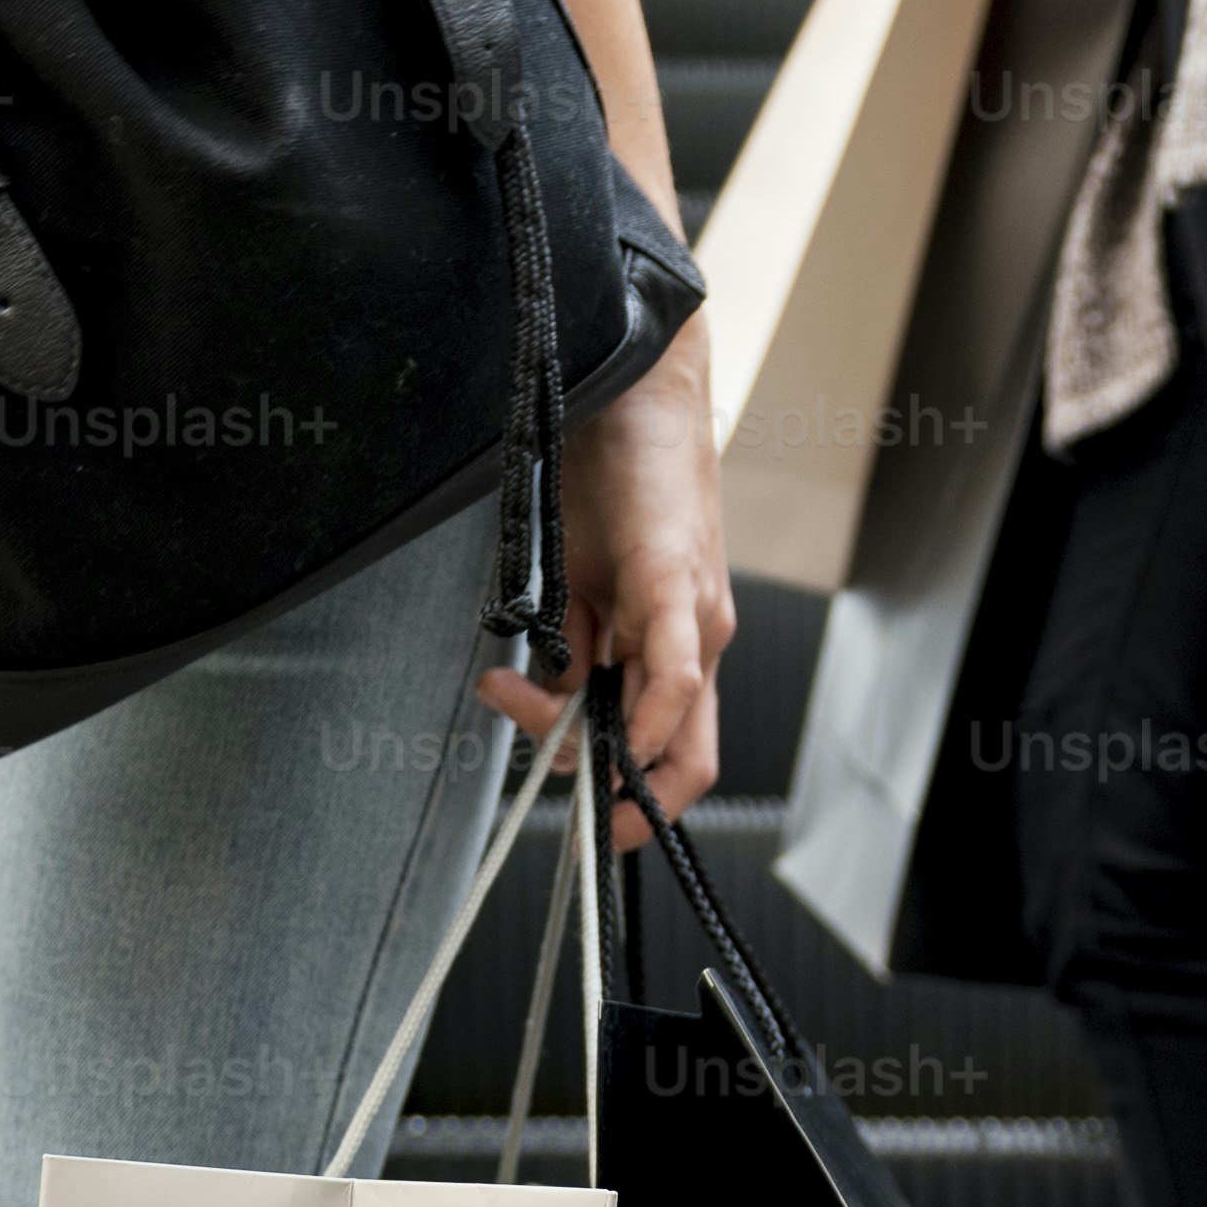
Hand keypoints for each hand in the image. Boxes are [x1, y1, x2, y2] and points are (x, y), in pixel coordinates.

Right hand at [475, 332, 729, 846]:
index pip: (675, 753)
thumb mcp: (581, 577)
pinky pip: (672, 672)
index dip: (638, 807)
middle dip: (597, 781)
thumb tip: (554, 693)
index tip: (582, 824)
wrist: (640, 383)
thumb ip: (576, 641)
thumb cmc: (613, 473)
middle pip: (671, 756)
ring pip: (662, 723)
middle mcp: (701, 640)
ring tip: (506, 685)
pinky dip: (646, 715)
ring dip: (580, 735)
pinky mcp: (678, 579)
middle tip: (517, 736)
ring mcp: (697, 614)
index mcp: (679, 644)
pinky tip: (599, 717)